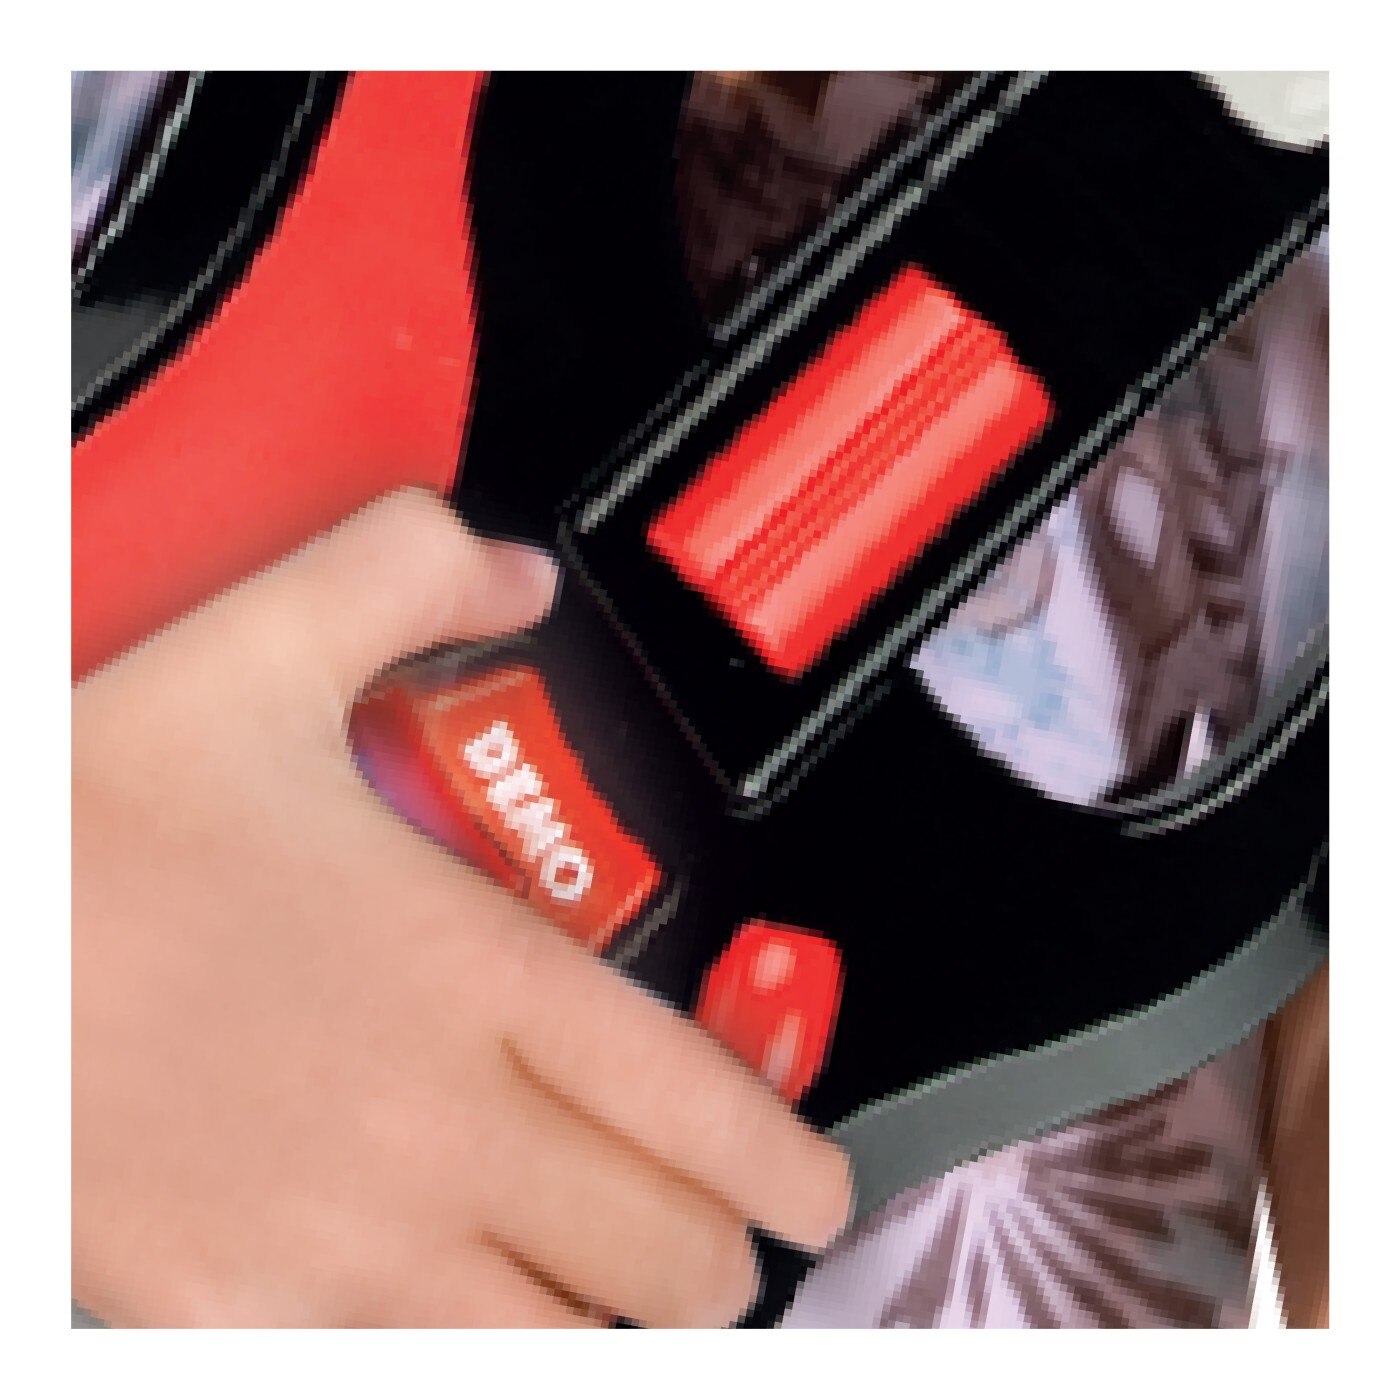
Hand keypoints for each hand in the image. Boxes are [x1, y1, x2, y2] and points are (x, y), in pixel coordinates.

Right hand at [73, 486, 851, 1326]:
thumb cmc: (83, 822)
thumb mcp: (255, 647)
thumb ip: (408, 576)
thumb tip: (514, 576)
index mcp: (468, 973)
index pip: (698, 1110)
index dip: (788, 1168)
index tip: (810, 1187)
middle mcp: (432, 1126)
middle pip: (662, 1258)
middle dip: (713, 1253)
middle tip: (700, 1218)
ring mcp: (338, 1244)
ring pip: (560, 1353)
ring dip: (606, 1322)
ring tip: (598, 1274)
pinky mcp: (236, 1321)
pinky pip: (410, 1389)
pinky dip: (474, 1359)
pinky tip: (458, 1311)